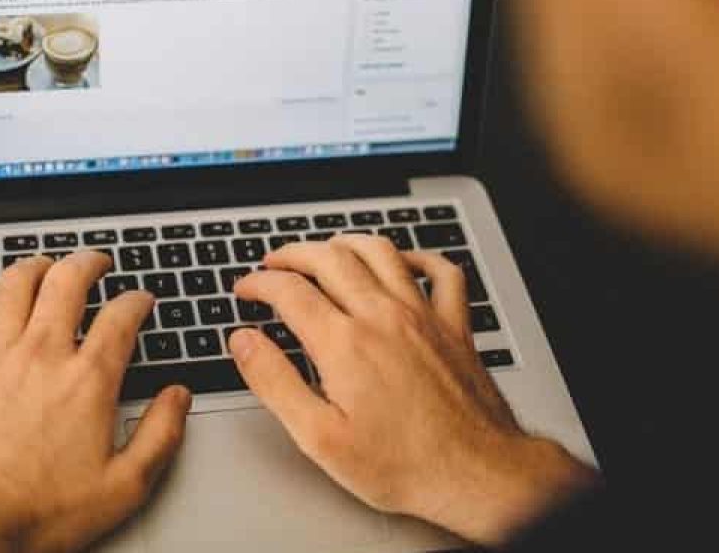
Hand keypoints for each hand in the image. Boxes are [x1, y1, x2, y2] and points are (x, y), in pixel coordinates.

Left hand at [0, 252, 191, 552]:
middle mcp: (41, 356)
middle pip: (67, 281)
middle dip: (89, 262)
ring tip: (49, 264)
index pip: (121, 317)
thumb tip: (178, 399)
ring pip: (16, 284)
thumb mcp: (122, 487)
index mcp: (87, 381)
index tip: (141, 301)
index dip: (137, 300)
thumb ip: (160, 436)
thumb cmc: (36, 511)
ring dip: (38, 265)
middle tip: (97, 261)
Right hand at [228, 235, 595, 545]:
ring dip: (344, 243)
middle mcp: (383, 317)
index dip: (258, 283)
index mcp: (345, 343)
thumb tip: (243, 342)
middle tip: (273, 264)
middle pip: (330, 258)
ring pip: (380, 252)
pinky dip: (418, 257)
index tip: (245, 289)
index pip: (289, 290)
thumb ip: (274, 382)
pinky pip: (441, 272)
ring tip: (324, 250)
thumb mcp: (319, 437)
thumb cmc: (403, 465)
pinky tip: (403, 262)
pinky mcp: (455, 326)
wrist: (475, 475)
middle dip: (292, 254)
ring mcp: (423, 316)